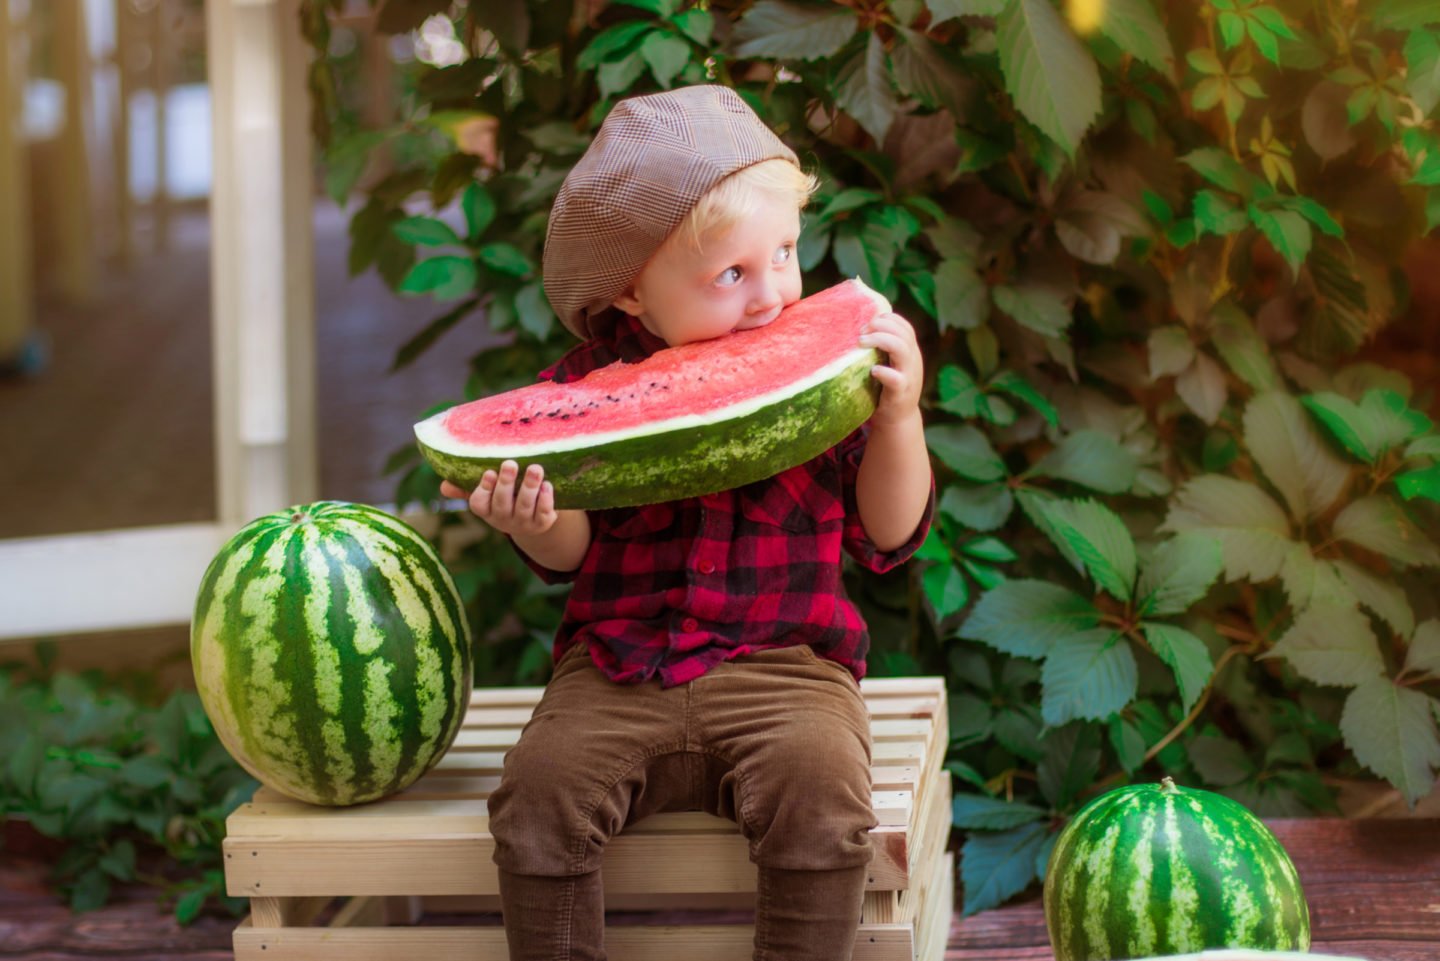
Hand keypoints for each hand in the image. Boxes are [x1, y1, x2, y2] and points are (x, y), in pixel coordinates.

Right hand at [440, 460, 558, 535]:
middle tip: (510, 464)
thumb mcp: (486, 494)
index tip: (489, 472)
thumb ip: (466, 487)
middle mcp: (503, 518)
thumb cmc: (504, 497)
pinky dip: (546, 499)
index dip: (484, 489)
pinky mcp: (542, 523)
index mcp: (486, 510)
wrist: (533, 519)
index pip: (479, 503)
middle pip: (502, 502)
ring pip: (525, 506)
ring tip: (535, 468)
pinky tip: (547, 485)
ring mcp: (523, 522)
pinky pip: (544, 513)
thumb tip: (444, 486)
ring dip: (530, 486)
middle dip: (506, 483)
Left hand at [859, 311, 922, 427]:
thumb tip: (859, 328)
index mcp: (910, 352)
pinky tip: (873, 370)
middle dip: (881, 326)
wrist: (898, 420)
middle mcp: (913, 361)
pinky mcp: (901, 393)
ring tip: (862, 342)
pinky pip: (897, 379)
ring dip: (881, 340)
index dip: (887, 319)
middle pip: (903, 333)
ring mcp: (909, 376)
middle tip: (861, 333)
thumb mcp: (889, 365)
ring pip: (902, 349)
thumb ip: (882, 349)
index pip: (905, 327)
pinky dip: (885, 372)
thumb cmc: (886, 389)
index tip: (868, 323)